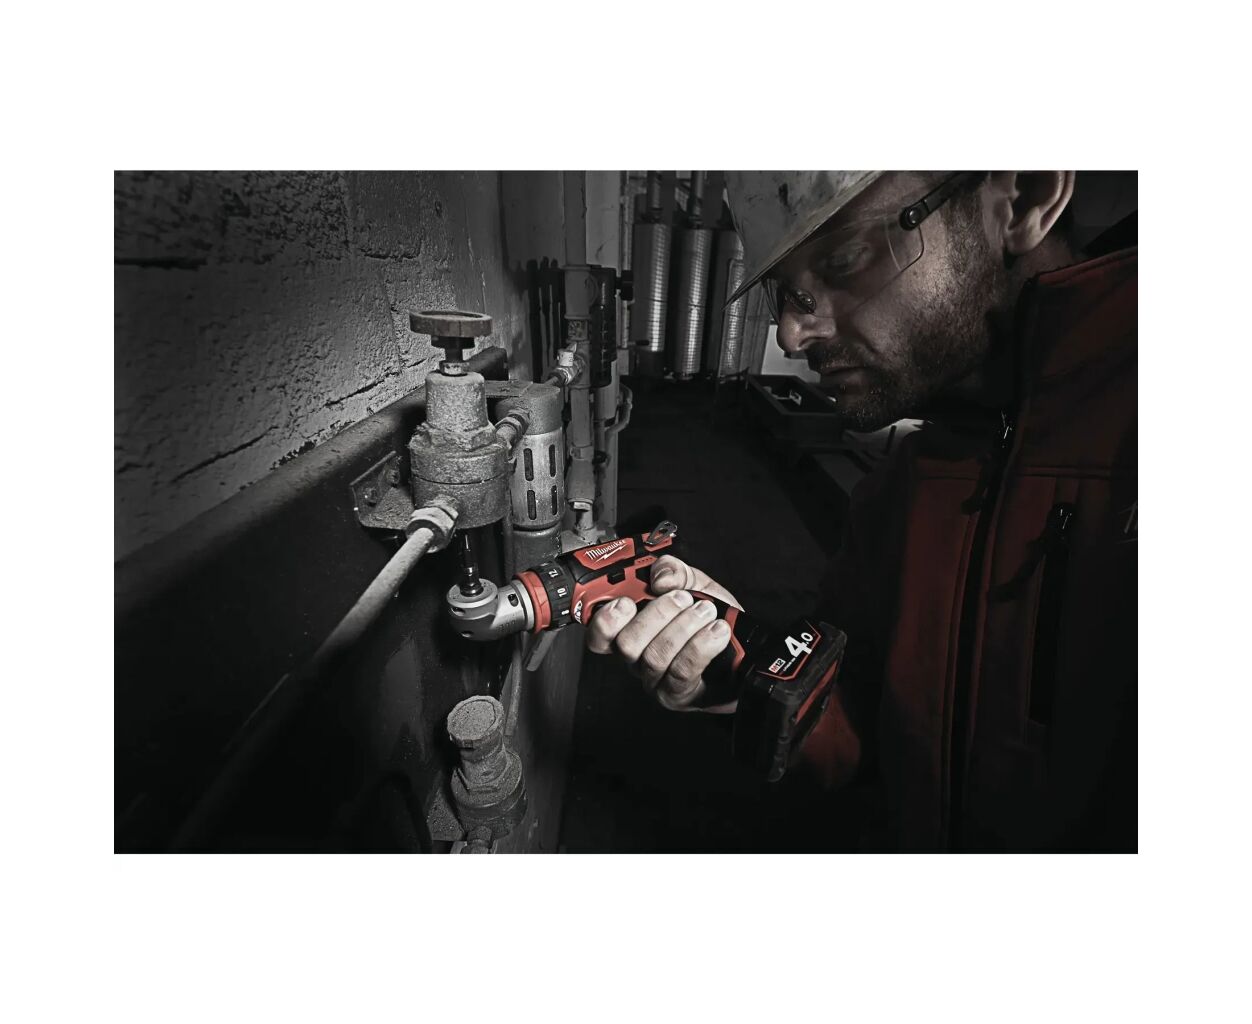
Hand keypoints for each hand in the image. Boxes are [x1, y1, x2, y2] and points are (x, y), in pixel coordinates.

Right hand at [586, 554, 741, 711]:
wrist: (743, 650)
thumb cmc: (711, 620)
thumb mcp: (695, 584)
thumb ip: (675, 571)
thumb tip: (660, 577)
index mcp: (631, 630)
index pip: (599, 634)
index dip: (604, 620)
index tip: (625, 601)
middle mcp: (637, 659)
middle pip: (626, 644)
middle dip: (656, 615)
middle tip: (683, 598)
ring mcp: (656, 680)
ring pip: (655, 657)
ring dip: (683, 628)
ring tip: (706, 610)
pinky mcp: (679, 694)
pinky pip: (682, 671)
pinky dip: (701, 645)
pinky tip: (717, 630)